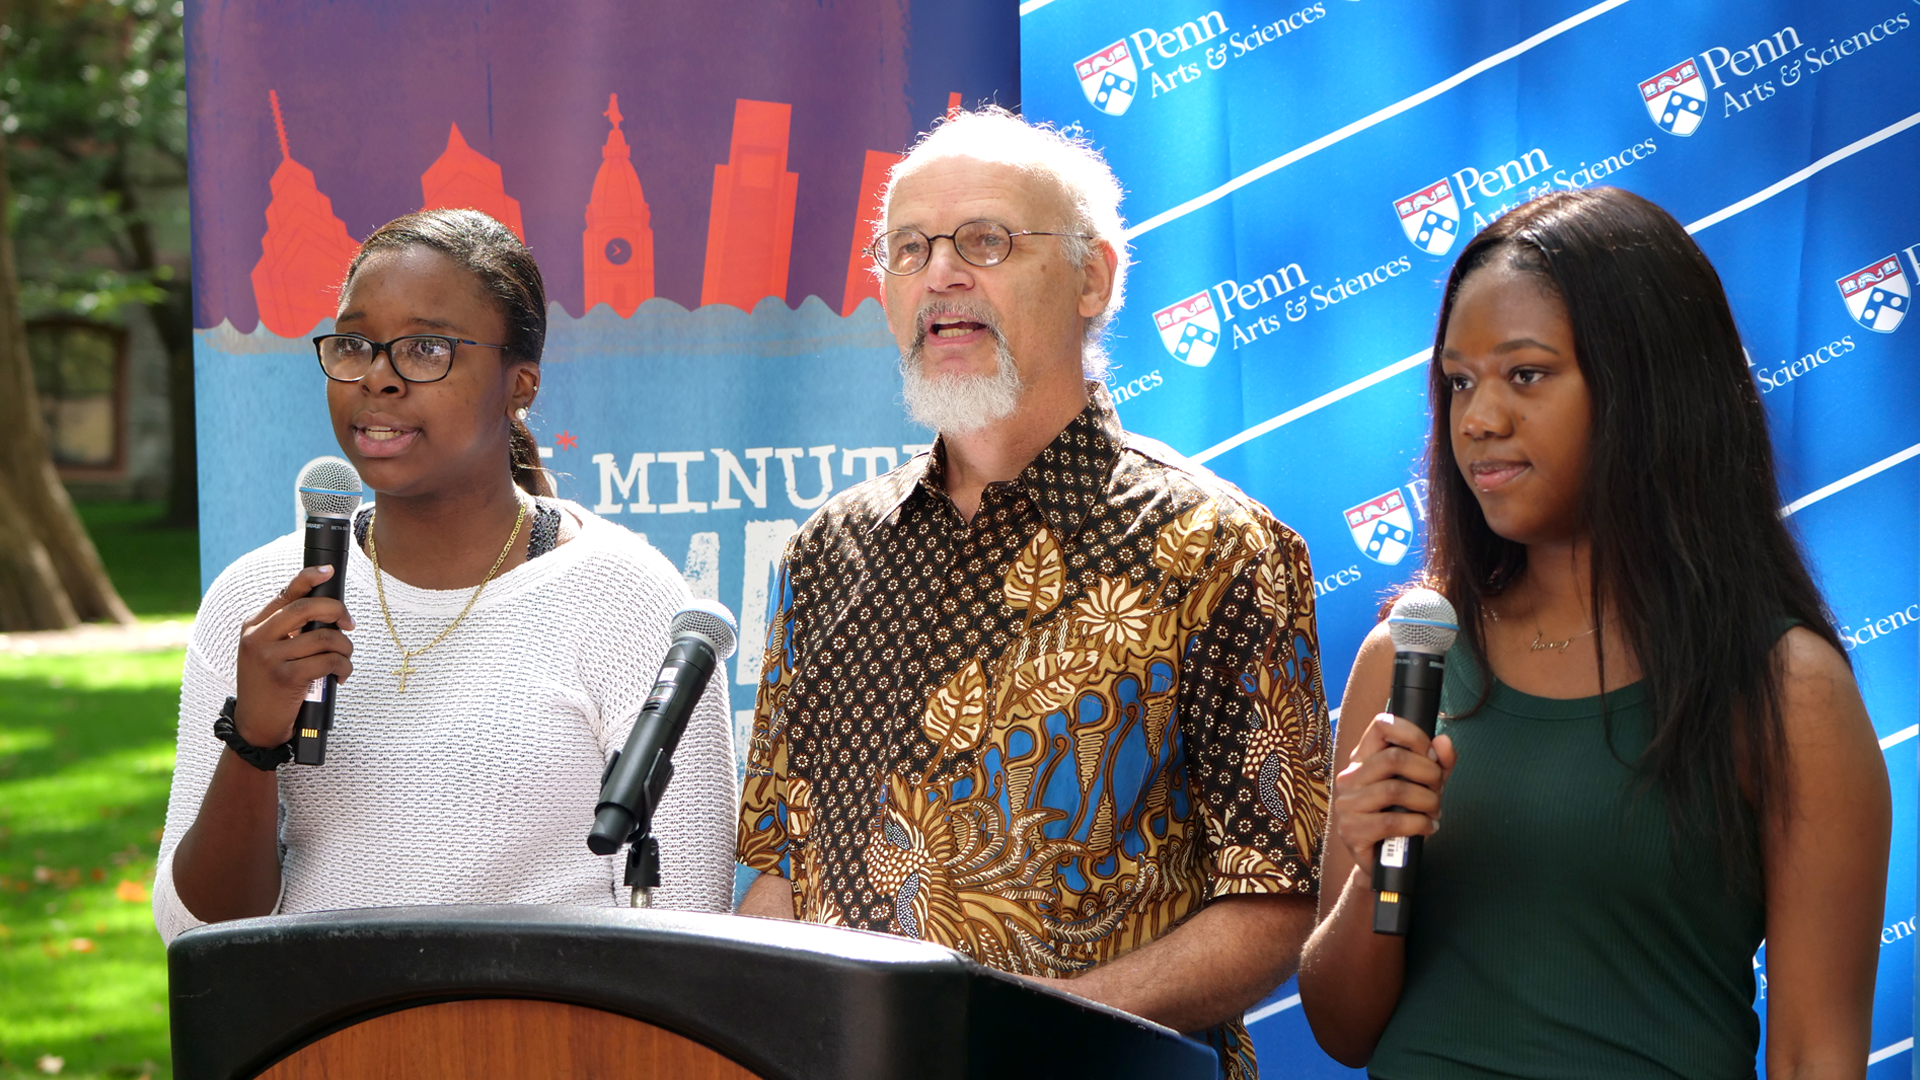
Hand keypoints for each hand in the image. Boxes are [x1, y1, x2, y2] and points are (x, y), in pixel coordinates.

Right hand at [233, 565, 354, 747]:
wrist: (256, 726)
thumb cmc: (270, 686)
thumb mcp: (267, 653)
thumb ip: (286, 630)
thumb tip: (327, 609)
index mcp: (253, 626)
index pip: (285, 594)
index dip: (309, 578)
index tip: (329, 571)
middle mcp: (258, 638)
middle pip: (307, 609)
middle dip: (337, 611)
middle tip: (349, 624)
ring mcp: (270, 658)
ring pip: (325, 637)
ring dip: (345, 649)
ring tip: (344, 660)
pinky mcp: (286, 678)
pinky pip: (328, 661)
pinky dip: (343, 668)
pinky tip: (340, 677)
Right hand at [1331, 712, 1455, 870]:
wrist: (1383, 860)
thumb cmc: (1401, 815)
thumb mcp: (1424, 785)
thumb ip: (1438, 763)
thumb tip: (1443, 742)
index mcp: (1363, 757)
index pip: (1381, 725)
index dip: (1412, 734)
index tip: (1430, 753)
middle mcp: (1350, 776)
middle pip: (1393, 758)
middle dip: (1428, 773)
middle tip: (1438, 788)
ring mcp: (1347, 804)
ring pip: (1394, 790)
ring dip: (1426, 800)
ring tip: (1434, 810)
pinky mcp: (1352, 831)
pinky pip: (1391, 821)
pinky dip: (1418, 823)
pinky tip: (1427, 827)